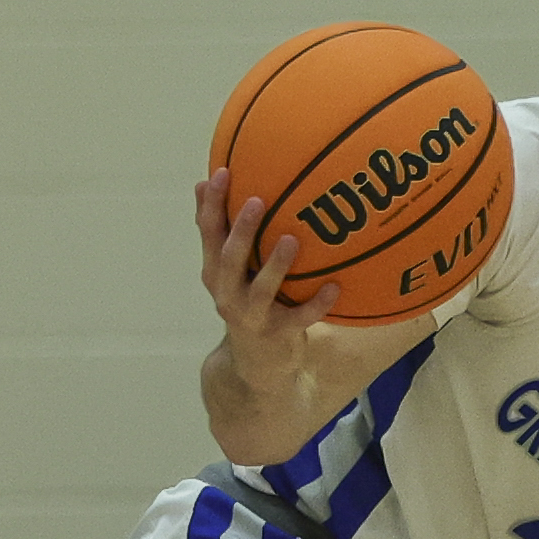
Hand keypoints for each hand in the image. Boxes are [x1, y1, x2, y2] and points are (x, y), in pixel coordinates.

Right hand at [196, 168, 339, 382]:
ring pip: (262, 289)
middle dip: (241, 231)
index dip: (211, 205)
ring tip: (290, 239)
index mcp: (215, 272)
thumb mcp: (230, 271)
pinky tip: (334, 288)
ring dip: (275, 265)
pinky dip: (317, 304)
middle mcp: (228, 293)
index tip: (222, 172)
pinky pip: (300, 318)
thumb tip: (203, 181)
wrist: (256, 365)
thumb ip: (221, 233)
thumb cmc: (248, 302)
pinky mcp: (278, 334)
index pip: (208, 233)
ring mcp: (252, 316)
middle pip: (229, 259)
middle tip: (256, 201)